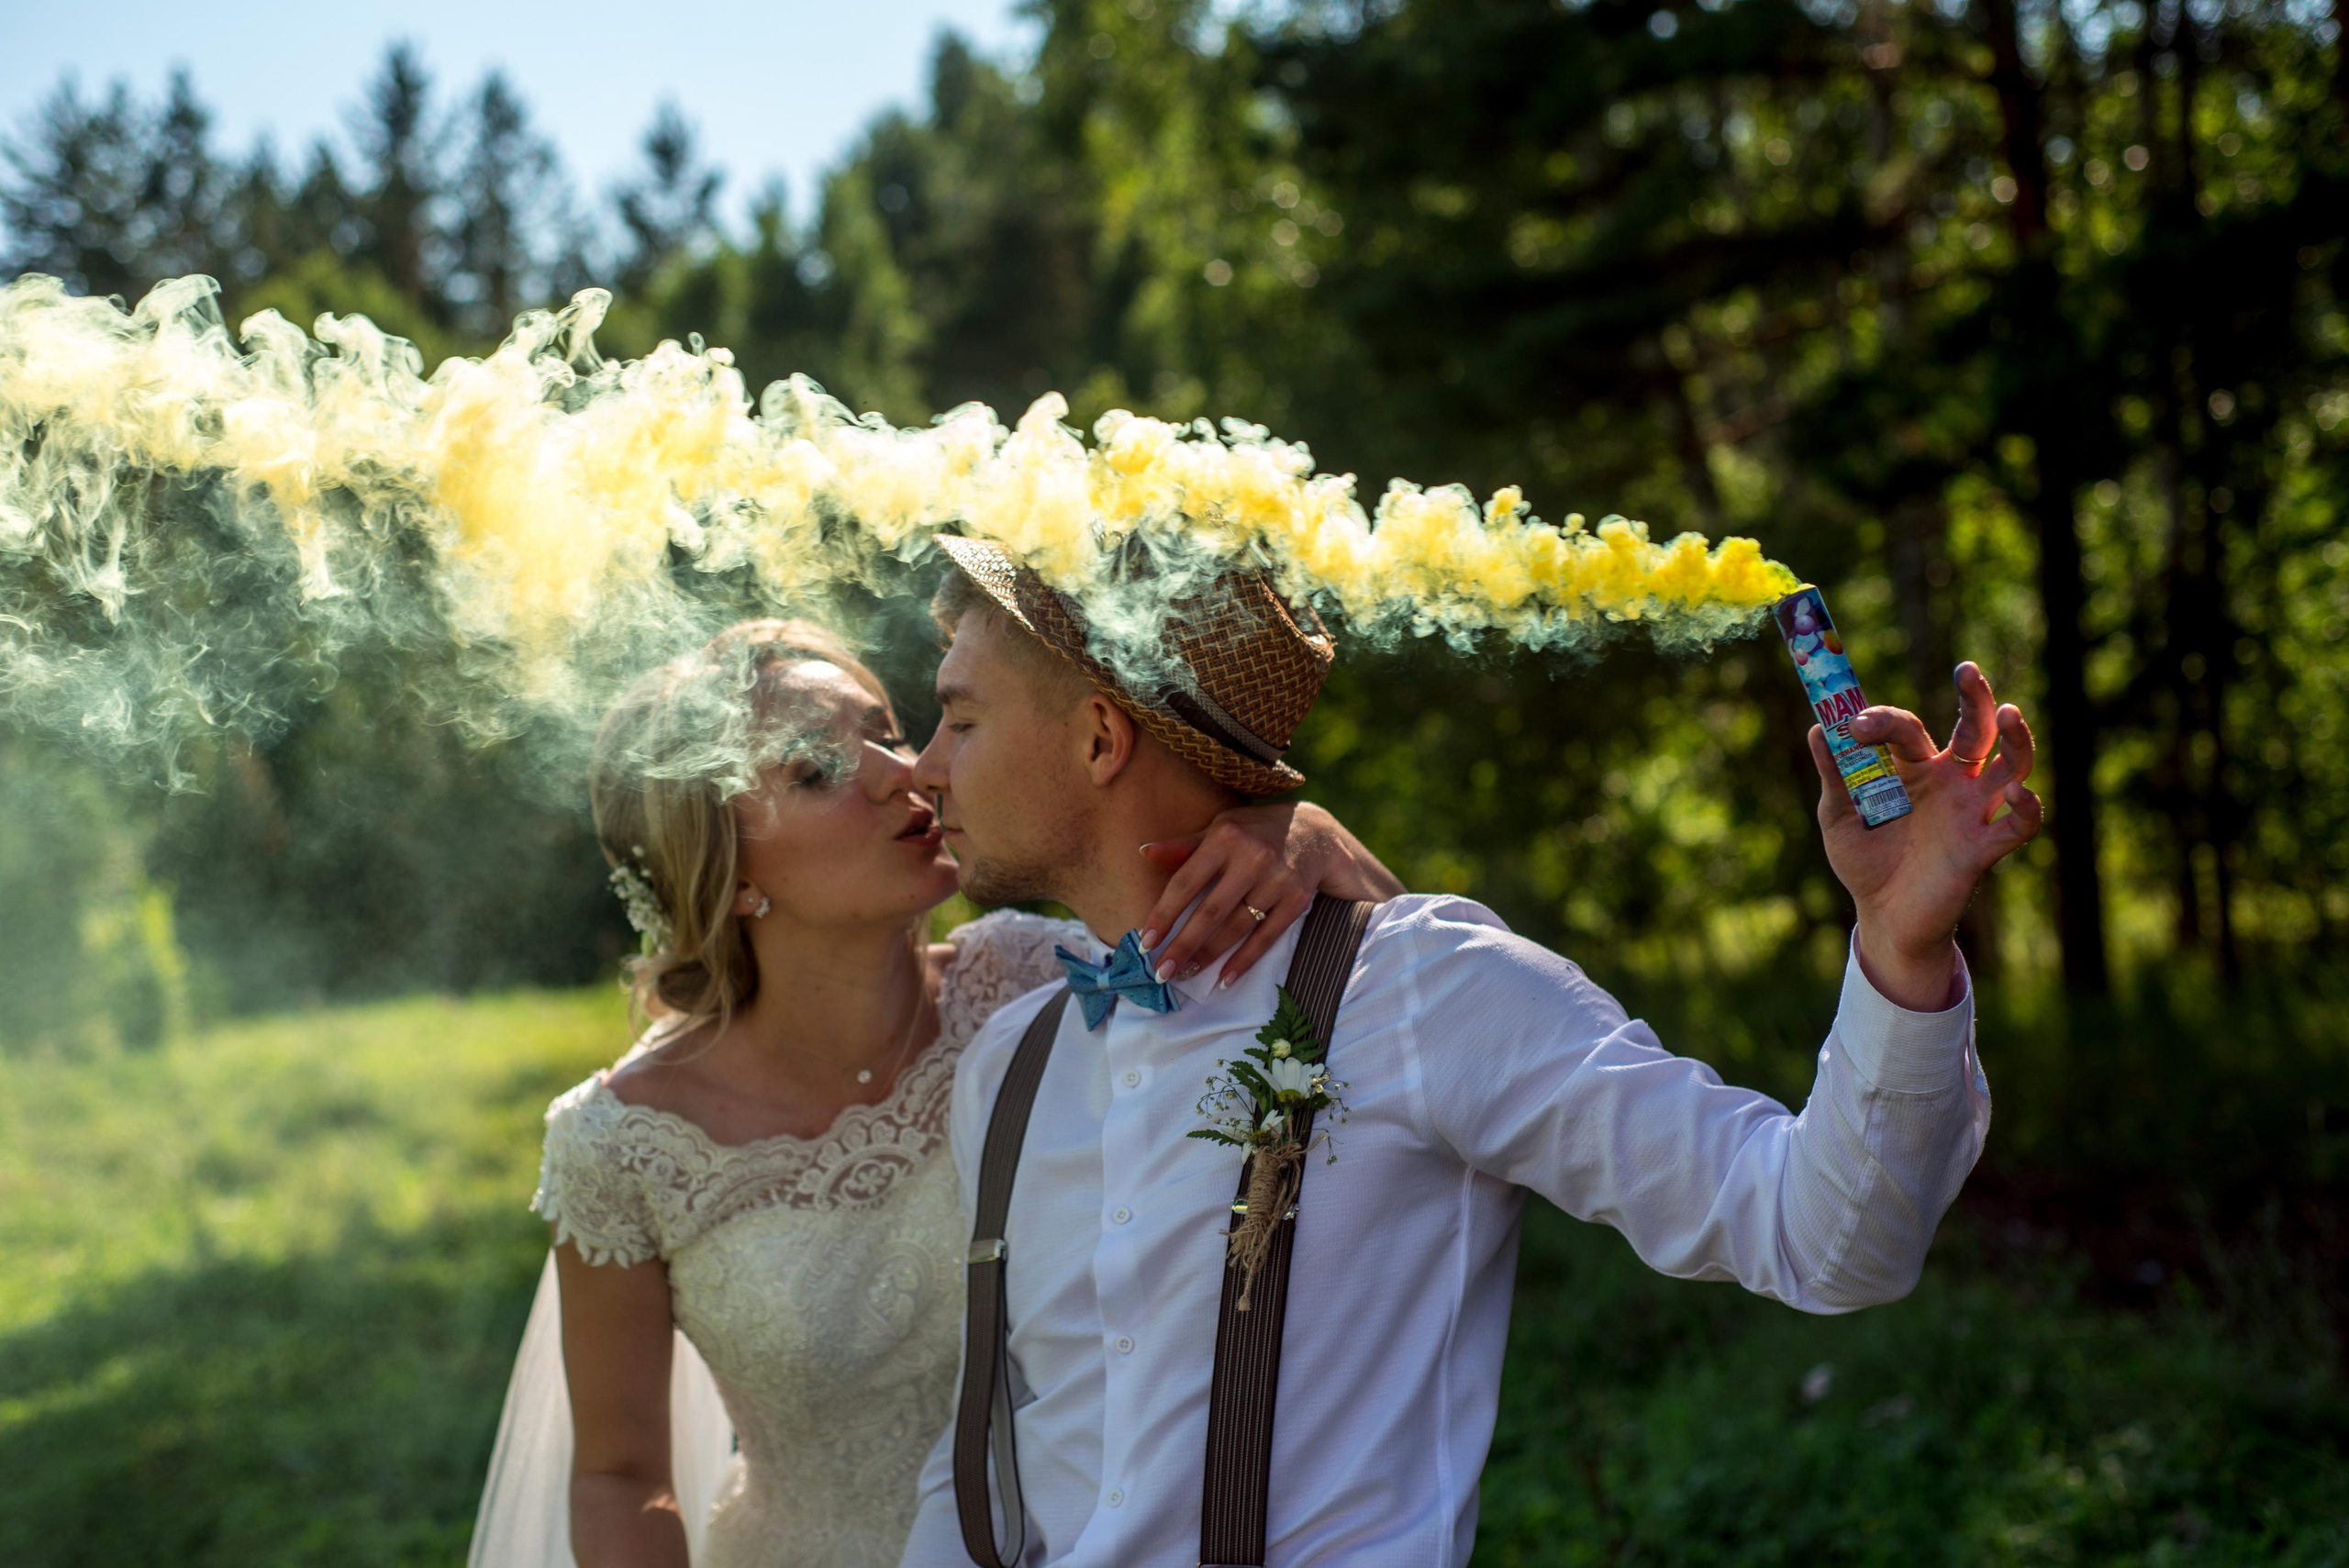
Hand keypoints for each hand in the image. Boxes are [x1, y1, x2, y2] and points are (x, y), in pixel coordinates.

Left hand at [1136, 801, 1404, 988]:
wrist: (1315, 832)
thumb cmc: (1255, 831)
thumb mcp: (1221, 828)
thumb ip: (1184, 846)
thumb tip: (1144, 852)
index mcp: (1225, 837)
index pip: (1186, 881)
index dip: (1165, 914)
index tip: (1146, 941)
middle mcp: (1252, 857)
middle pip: (1211, 911)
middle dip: (1183, 944)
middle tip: (1161, 971)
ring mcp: (1277, 880)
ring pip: (1237, 927)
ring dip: (1209, 955)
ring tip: (1186, 974)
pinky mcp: (1296, 899)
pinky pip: (1266, 936)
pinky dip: (1245, 960)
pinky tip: (1225, 979)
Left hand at [1813, 661, 2041, 1010]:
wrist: (1882, 917)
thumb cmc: (1865, 861)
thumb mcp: (1838, 816)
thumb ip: (1835, 775)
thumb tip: (1819, 728)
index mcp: (1914, 768)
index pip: (1908, 728)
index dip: (1884, 720)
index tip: (1855, 725)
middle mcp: (1950, 782)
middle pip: (1976, 728)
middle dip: (1975, 697)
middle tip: (1966, 670)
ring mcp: (1971, 812)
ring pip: (2011, 764)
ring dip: (2016, 738)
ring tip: (2009, 712)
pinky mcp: (1982, 848)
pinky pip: (2018, 825)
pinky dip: (2027, 808)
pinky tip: (2017, 792)